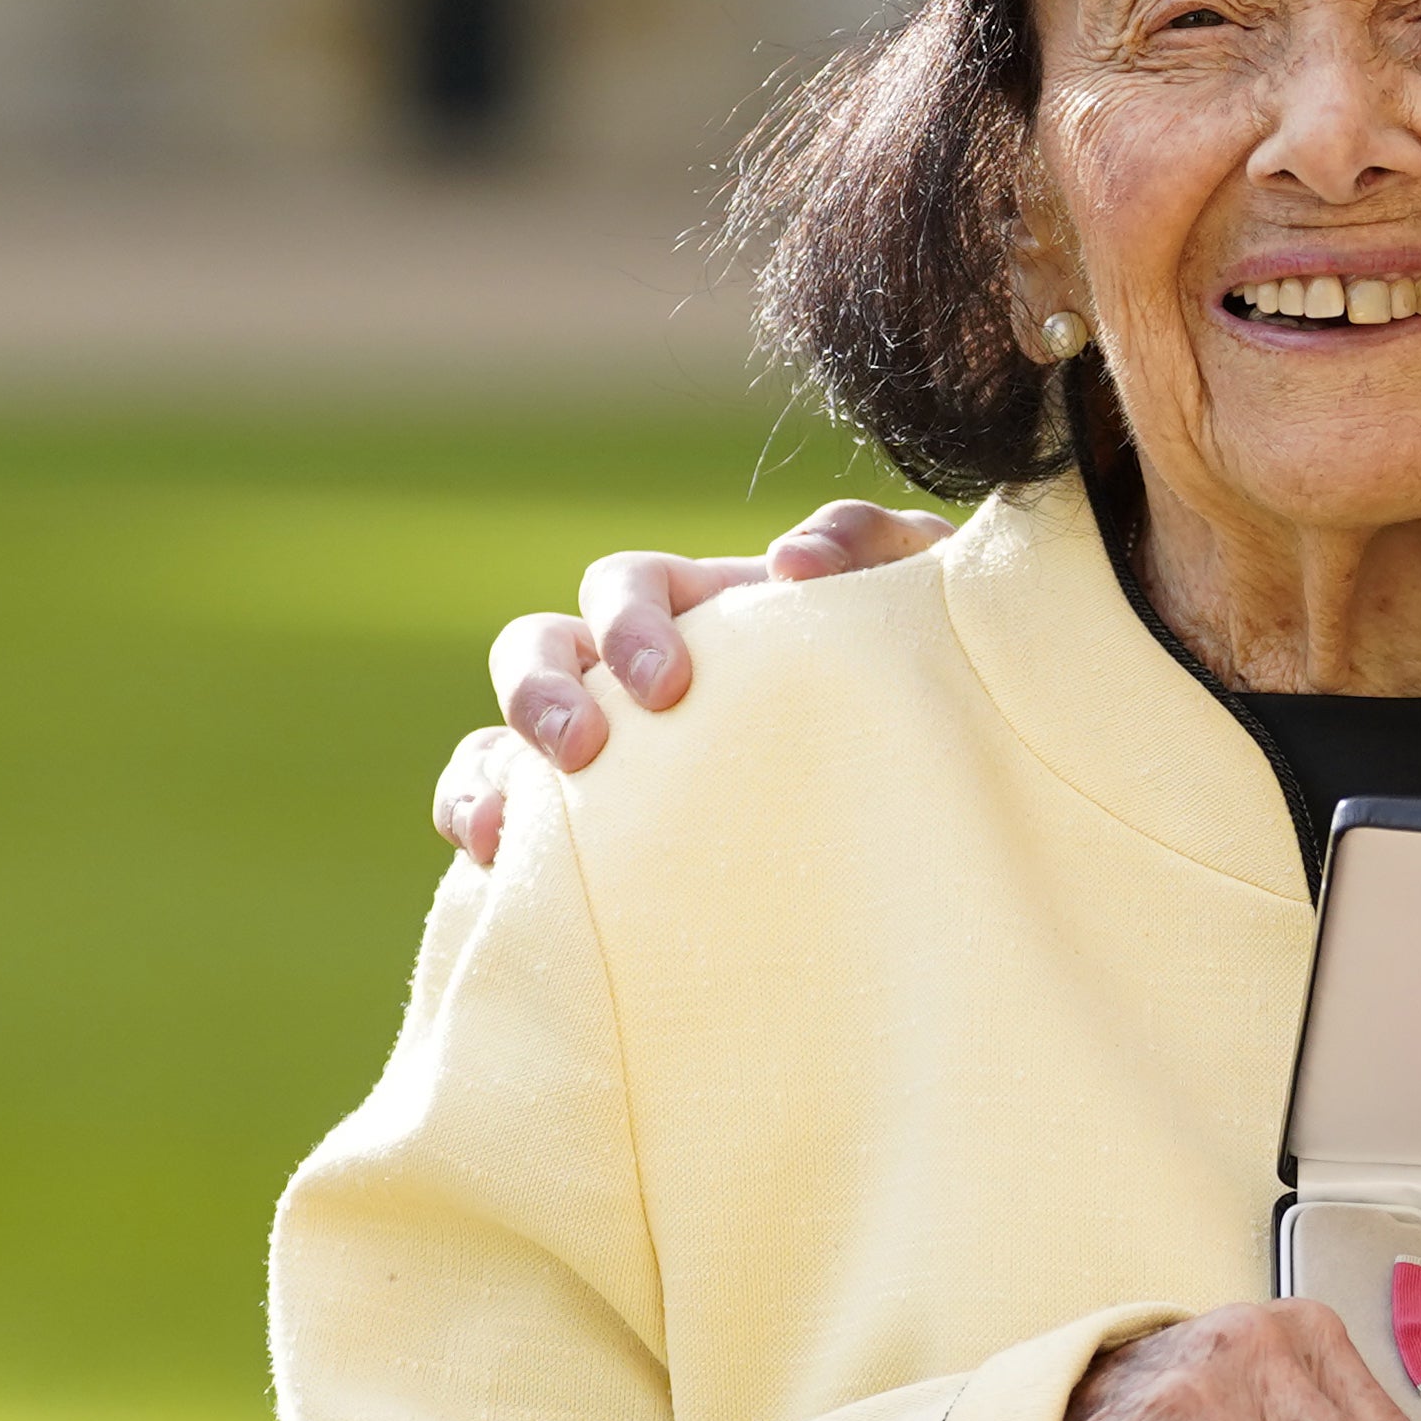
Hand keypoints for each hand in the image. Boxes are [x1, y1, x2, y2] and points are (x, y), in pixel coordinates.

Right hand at [433, 500, 953, 861]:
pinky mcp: (597, 838)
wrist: (935, 757)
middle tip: (584, 751)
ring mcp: (604, 757)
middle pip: (537, 652)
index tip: (668, 686)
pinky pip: (512, 829)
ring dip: (485, 775)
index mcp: (695, 609)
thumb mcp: (911, 587)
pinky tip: (494, 876)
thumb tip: (791, 560)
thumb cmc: (912, 661)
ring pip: (499, 744)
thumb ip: (864, 543)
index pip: (624, 586)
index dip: (628, 622)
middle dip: (540, 693)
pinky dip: (486, 838)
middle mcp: (629, 676)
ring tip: (500, 830)